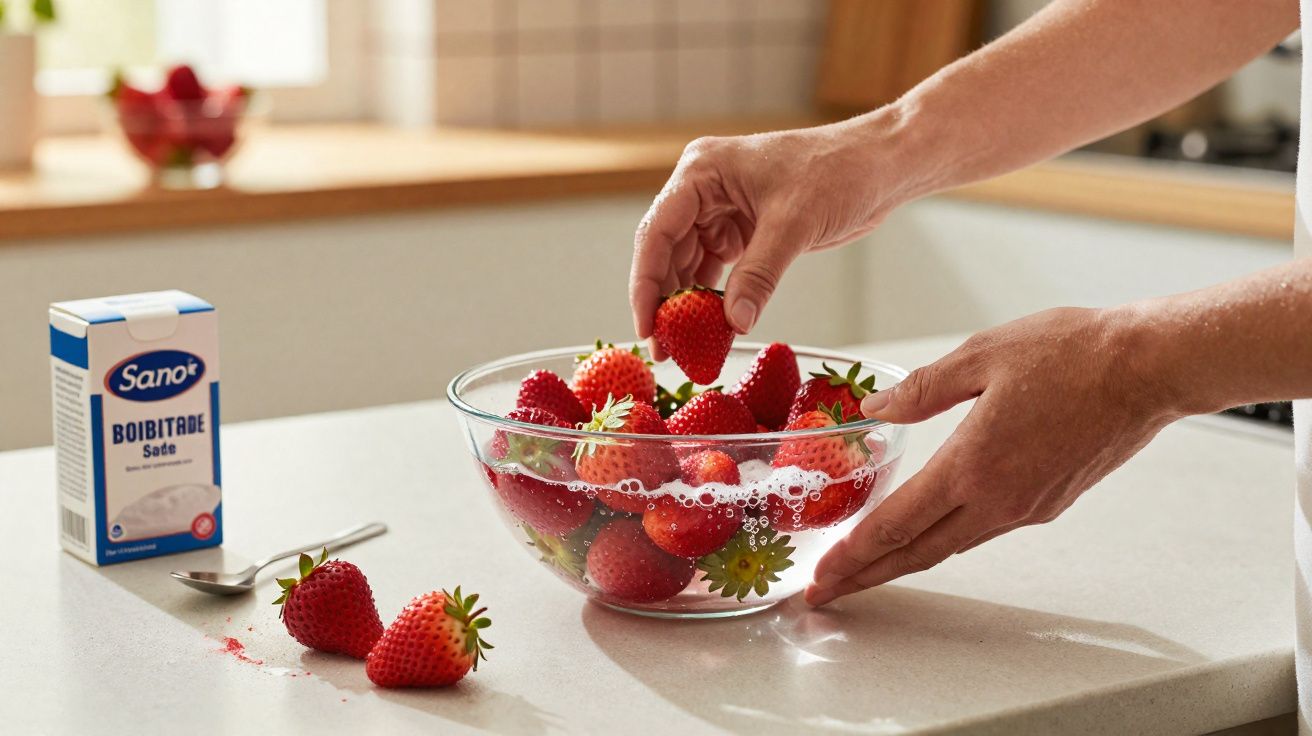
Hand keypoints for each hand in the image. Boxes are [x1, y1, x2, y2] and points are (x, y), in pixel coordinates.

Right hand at [629, 116, 913, 351]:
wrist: (880, 165)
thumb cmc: (839, 171)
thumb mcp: (794, 223)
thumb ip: (759, 274)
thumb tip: (734, 323)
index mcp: (702, 171)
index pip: (657, 232)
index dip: (646, 283)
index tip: (647, 327)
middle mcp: (703, 189)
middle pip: (666, 252)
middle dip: (664, 302)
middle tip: (663, 350)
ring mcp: (721, 209)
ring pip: (688, 265)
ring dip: (687, 306)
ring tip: (683, 349)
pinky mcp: (742, 229)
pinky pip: (715, 270)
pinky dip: (713, 300)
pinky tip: (710, 330)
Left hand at [806, 307, 1180, 606]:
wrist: (1148, 368)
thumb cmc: (1071, 353)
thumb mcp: (981, 356)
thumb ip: (922, 389)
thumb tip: (874, 408)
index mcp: (973, 465)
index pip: (896, 525)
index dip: (853, 555)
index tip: (820, 577)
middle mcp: (998, 499)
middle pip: (918, 552)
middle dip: (866, 576)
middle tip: (825, 594)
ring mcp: (1027, 507)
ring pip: (951, 545)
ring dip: (904, 560)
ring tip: (865, 568)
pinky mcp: (1049, 502)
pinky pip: (983, 529)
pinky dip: (944, 538)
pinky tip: (928, 529)